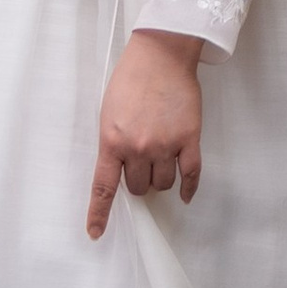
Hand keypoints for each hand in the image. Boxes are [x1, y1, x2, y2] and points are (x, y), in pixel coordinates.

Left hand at [86, 28, 204, 239]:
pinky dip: (189, 188)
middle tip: (140, 163)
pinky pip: (191, 174)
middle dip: (137, 180)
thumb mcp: (108, 112)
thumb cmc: (131, 79)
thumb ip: (113, 142)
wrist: (161, 55)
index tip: (95, 233)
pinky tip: (186, 193)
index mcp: (112, 141)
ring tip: (160, 159)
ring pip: (163, 183)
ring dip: (160, 178)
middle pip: (138, 187)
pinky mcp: (189, 139)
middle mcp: (138, 148)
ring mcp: (166, 145)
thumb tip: (119, 169)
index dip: (99, 214)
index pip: (103, 187)